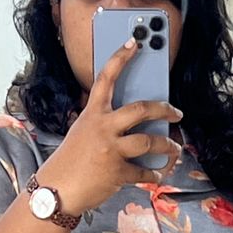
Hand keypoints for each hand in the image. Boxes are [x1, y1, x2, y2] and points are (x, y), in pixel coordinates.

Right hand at [38, 40, 182, 214]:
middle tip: (176, 113)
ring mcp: (111, 149)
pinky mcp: (117, 172)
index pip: (106, 78)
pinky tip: (157, 174)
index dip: (120, 58)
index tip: (133, 43)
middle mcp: (103, 127)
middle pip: (141, 109)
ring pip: (149, 141)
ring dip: (167, 146)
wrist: (57, 190)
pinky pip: (143, 172)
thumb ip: (103, 123)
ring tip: (173, 148)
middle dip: (164, 109)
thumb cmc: (70, 161)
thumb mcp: (82, 132)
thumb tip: (132, 124)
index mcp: (92, 114)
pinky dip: (153, 174)